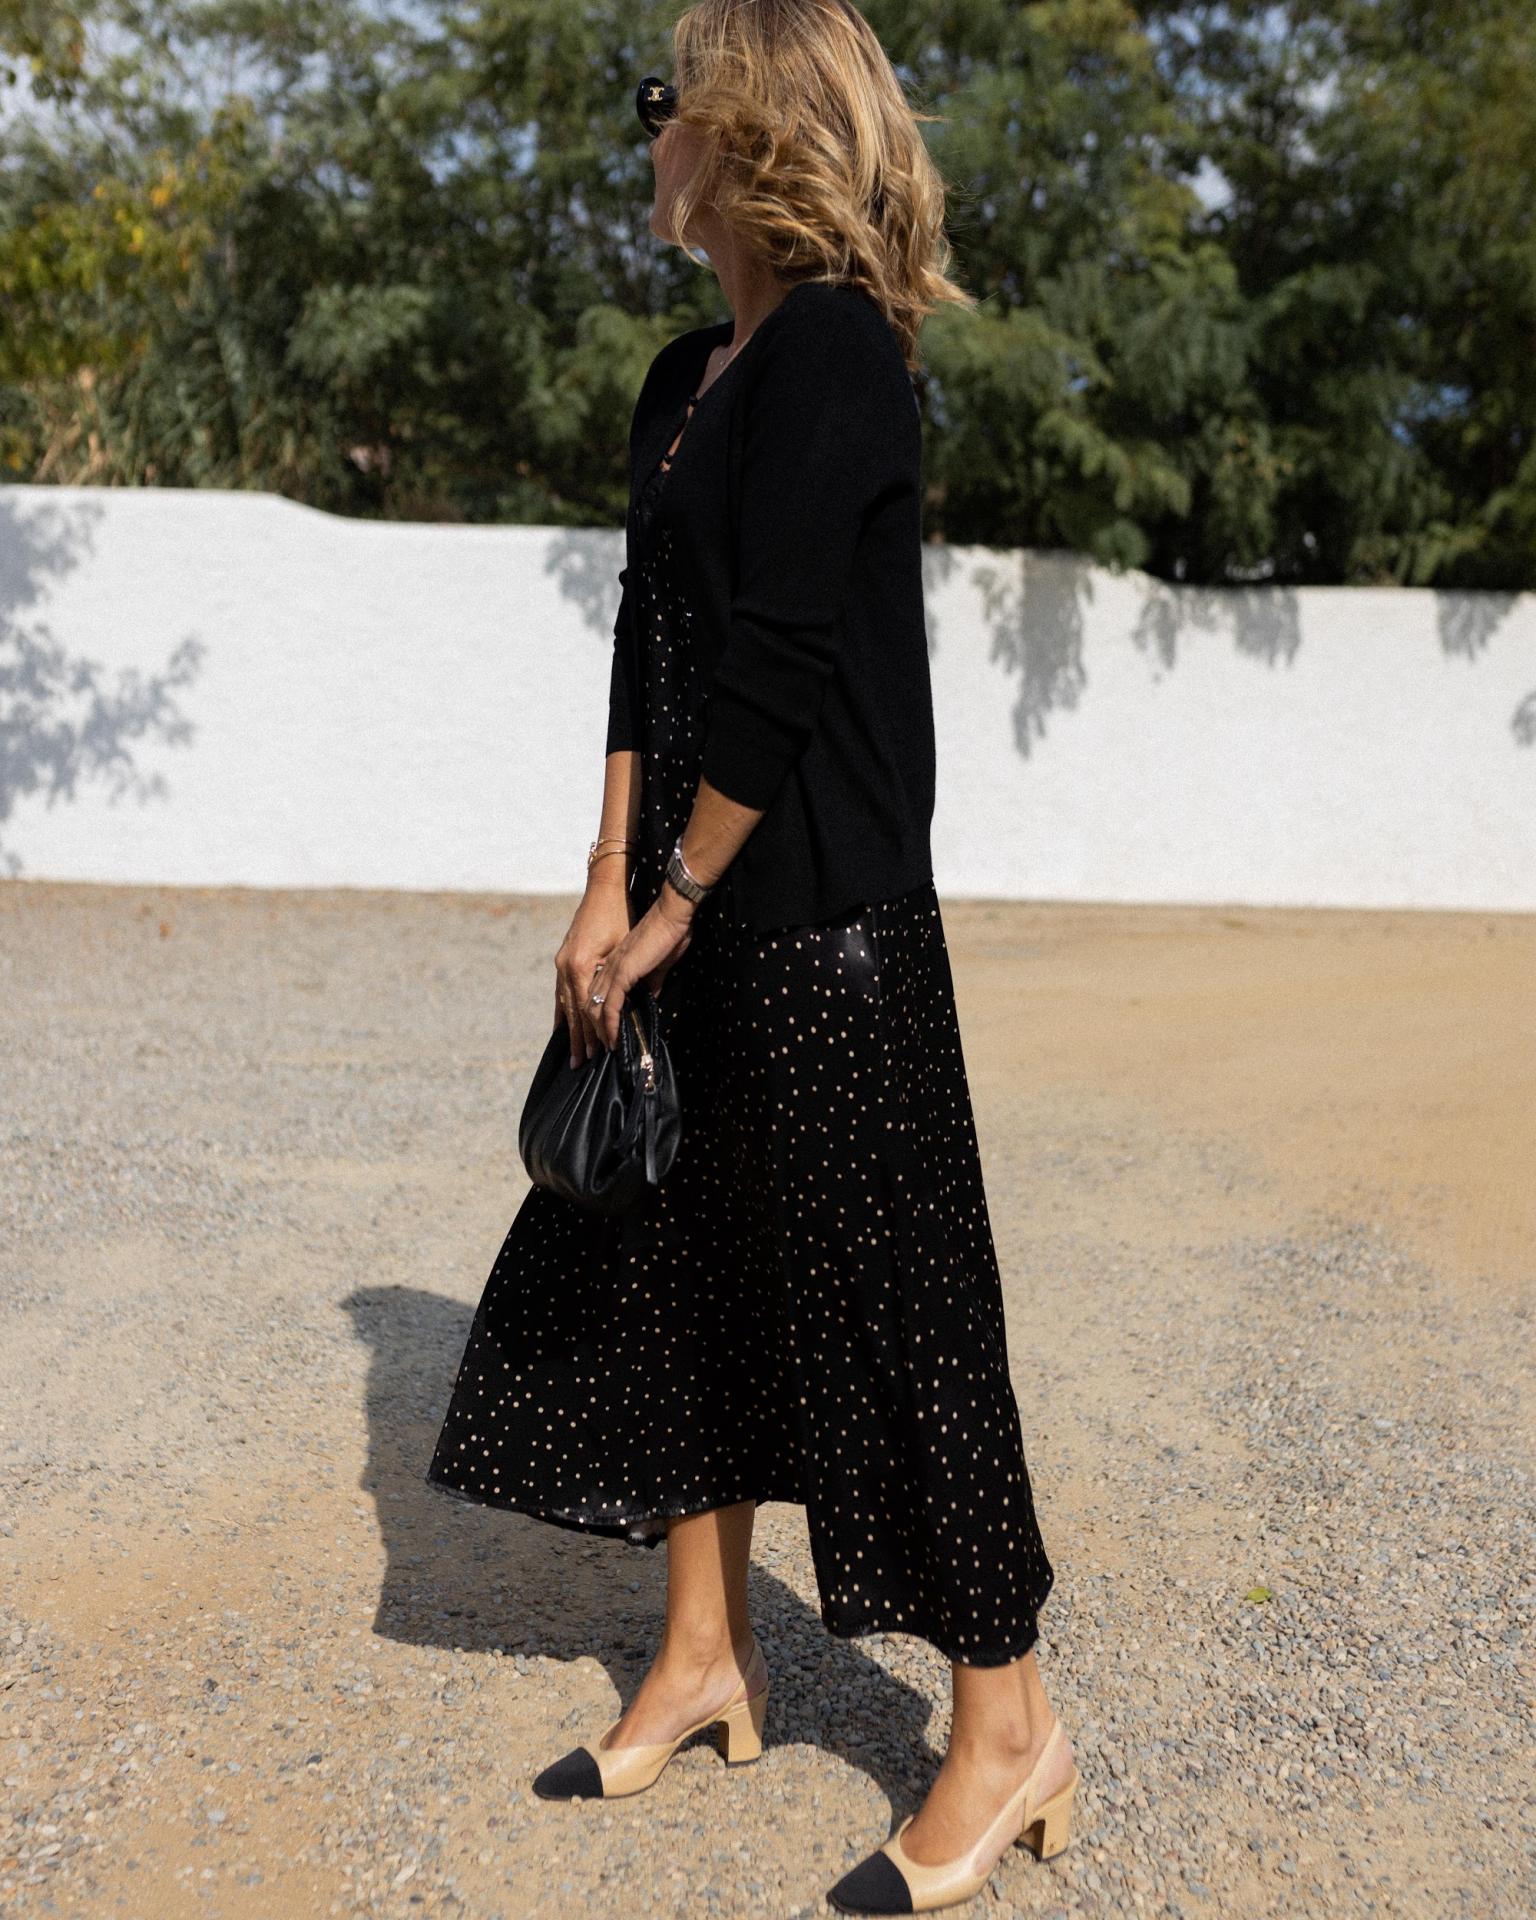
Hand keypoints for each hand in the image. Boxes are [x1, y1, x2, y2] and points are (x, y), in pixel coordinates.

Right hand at [553, 881, 632, 1067]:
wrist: (605, 888)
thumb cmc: (621, 914)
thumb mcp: (626, 948)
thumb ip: (626, 979)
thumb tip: (635, 1006)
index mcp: (582, 966)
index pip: (590, 1009)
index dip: (598, 1031)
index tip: (606, 1051)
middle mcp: (567, 967)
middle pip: (574, 1011)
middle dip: (580, 1039)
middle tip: (583, 1065)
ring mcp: (562, 963)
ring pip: (564, 1004)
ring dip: (569, 1030)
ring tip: (573, 1054)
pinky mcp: (564, 958)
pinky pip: (560, 992)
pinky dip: (562, 1011)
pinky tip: (561, 1026)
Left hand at [591, 884, 695, 1050]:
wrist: (672, 915)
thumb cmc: (669, 934)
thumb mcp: (657, 965)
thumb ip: (650, 982)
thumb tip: (649, 998)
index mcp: (611, 964)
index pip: (593, 995)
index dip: (591, 1018)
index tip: (594, 1038)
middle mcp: (605, 967)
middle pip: (586, 1005)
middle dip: (586, 1033)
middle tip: (588, 1055)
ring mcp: (611, 970)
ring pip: (593, 1008)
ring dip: (597, 1034)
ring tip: (602, 1052)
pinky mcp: (621, 973)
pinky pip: (609, 1006)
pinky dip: (610, 1025)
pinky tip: (614, 1040)